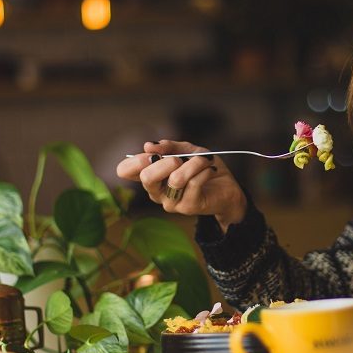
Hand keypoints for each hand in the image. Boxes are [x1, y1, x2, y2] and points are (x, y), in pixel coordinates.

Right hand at [115, 140, 246, 228]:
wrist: (227, 187)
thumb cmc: (203, 168)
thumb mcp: (187, 150)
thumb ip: (169, 146)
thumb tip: (148, 145)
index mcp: (150, 176)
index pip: (124, 171)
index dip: (135, 160)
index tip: (152, 153)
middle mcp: (156, 192)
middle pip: (146, 177)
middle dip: (165, 161)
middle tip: (180, 158)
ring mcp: (170, 202)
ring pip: (176, 179)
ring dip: (194, 163)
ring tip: (204, 160)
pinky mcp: (187, 207)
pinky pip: (194, 183)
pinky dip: (204, 170)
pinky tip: (210, 169)